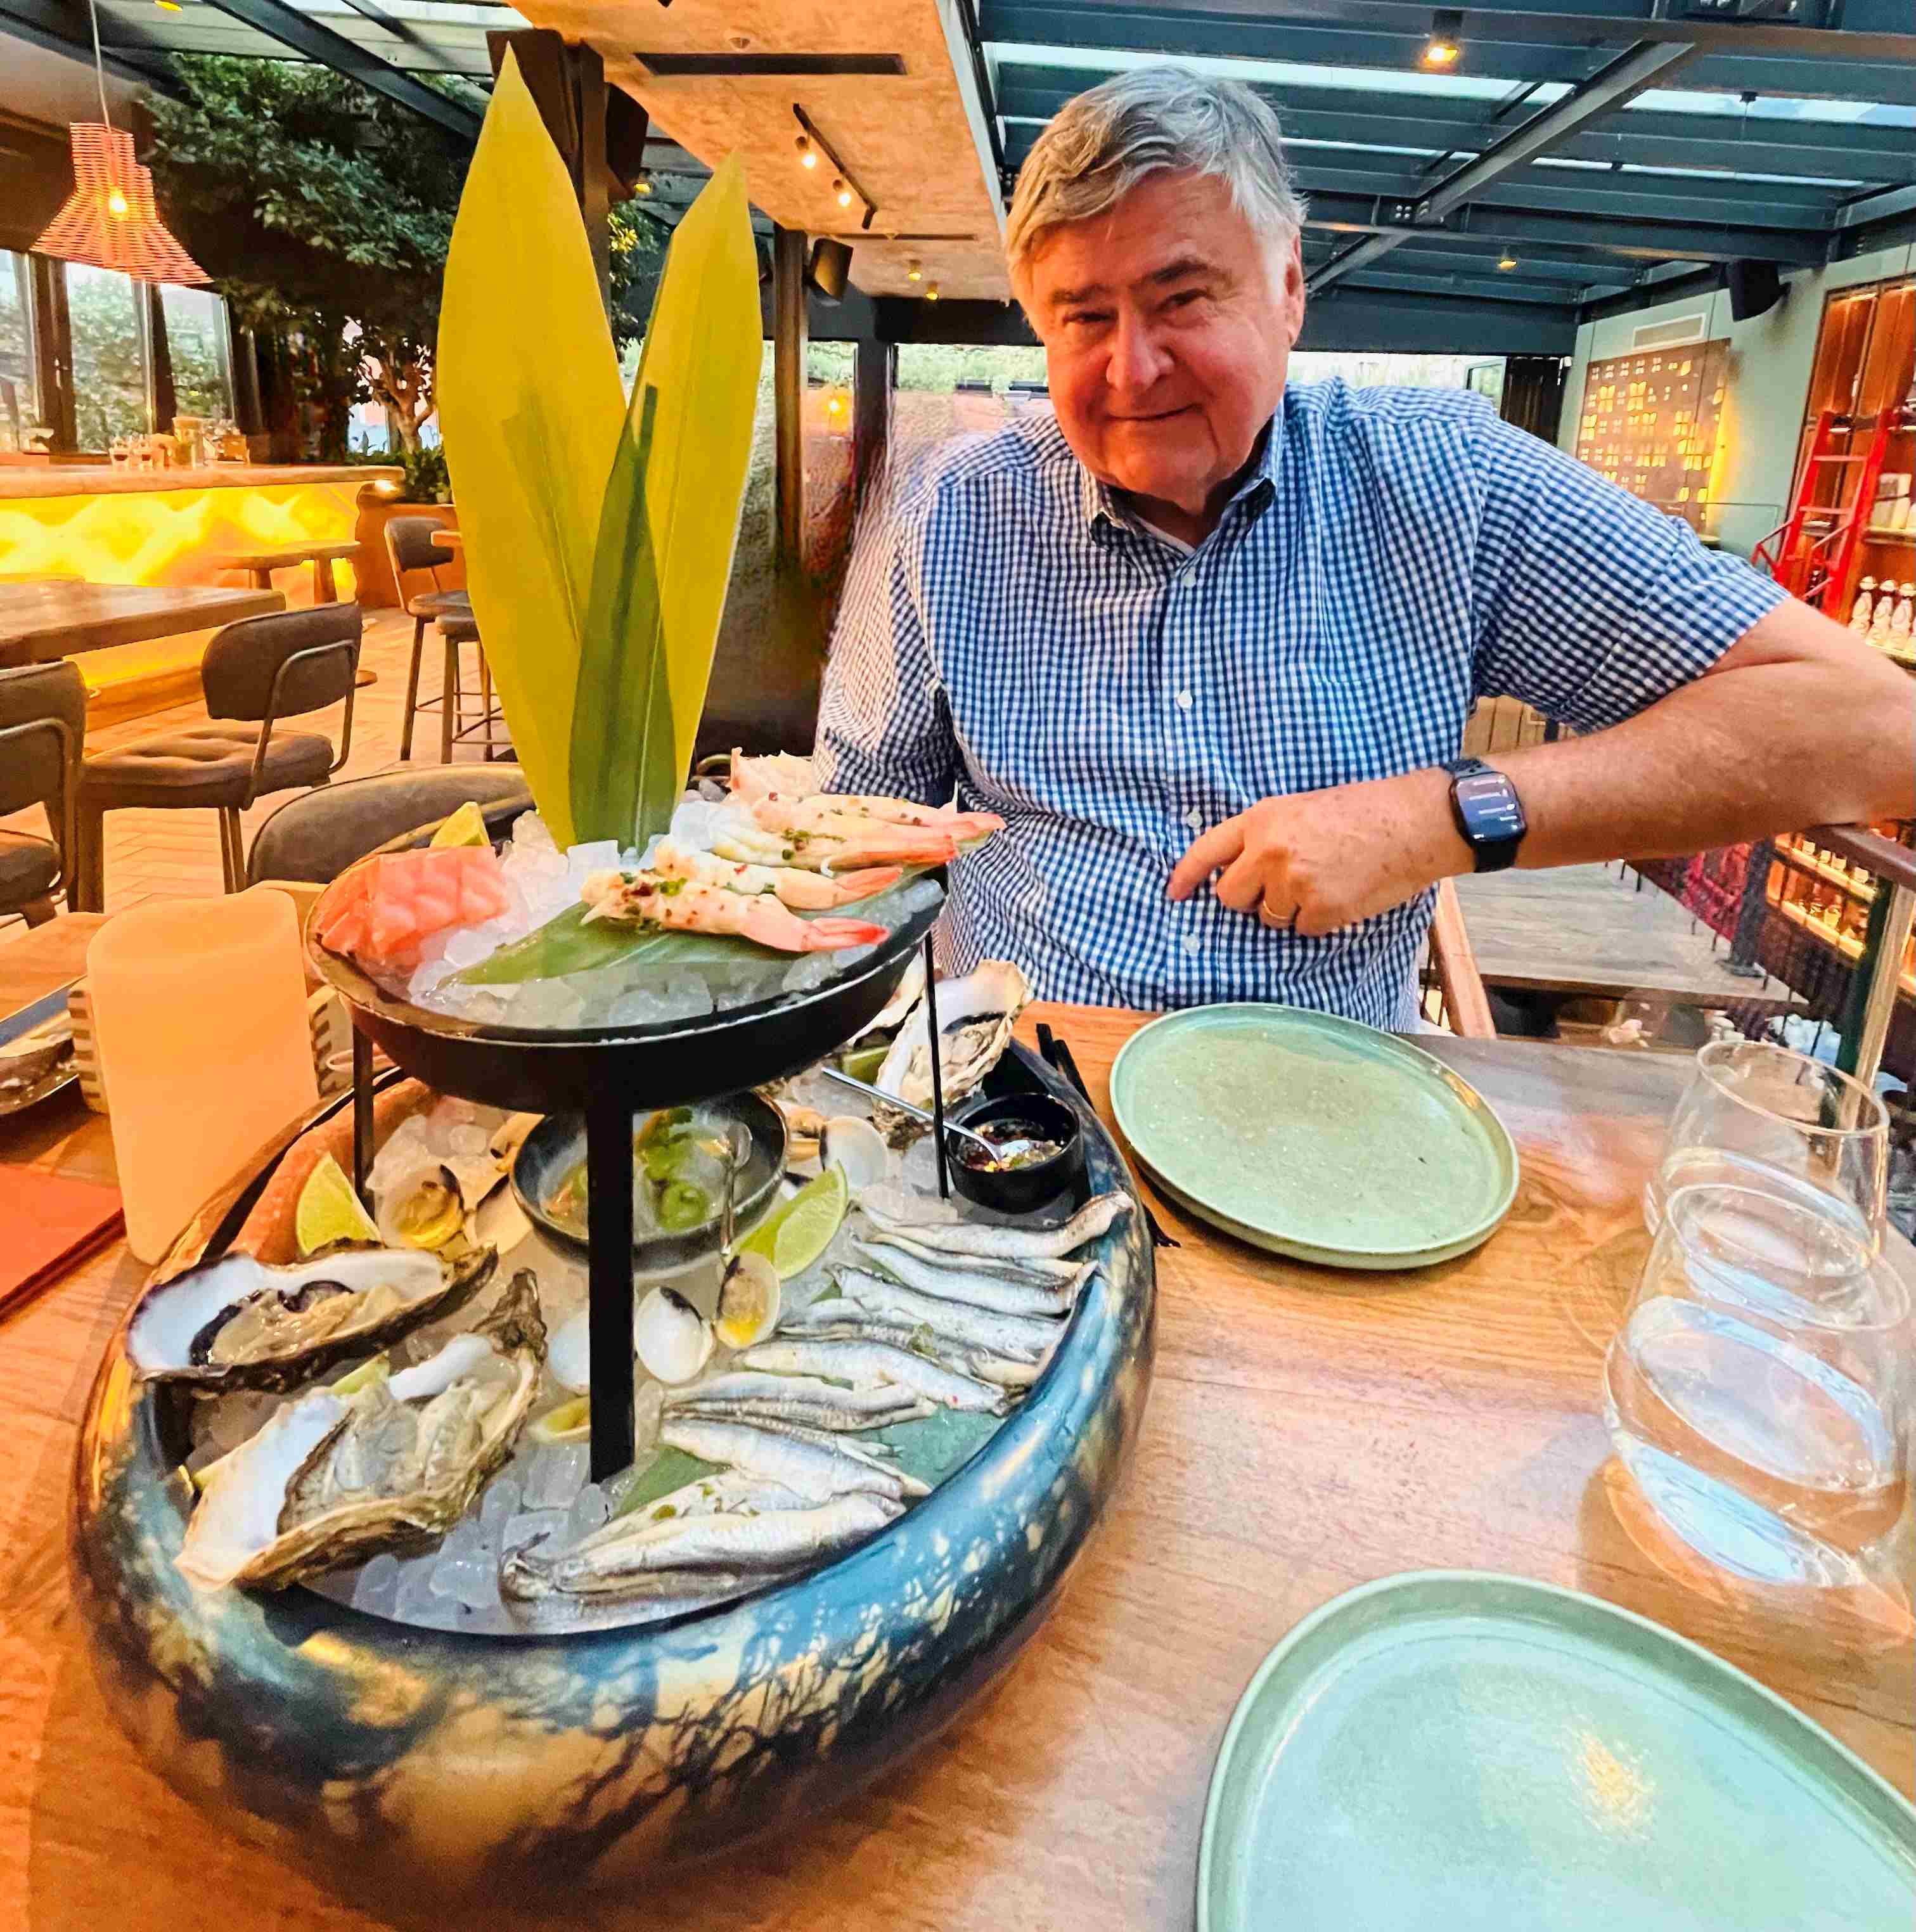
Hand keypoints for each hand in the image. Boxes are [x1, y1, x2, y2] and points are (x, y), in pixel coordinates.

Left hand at [1166, 769, 1471, 933]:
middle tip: (1280, 885)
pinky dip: (1320, 920)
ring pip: (1268, 917)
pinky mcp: (1319, 911)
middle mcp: (1269, 852)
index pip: (1207, 850)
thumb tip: (1240, 869)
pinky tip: (1342, 894)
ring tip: (1324, 880)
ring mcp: (1293, 884)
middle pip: (1231, 896)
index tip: (1174, 892)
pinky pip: (1302, 930)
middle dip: (1249, 898)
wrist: (1411, 822)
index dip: (1187, 875)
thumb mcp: (1301, 807)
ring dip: (1289, 909)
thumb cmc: (1361, 811)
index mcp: (1261, 820)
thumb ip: (1265, 834)